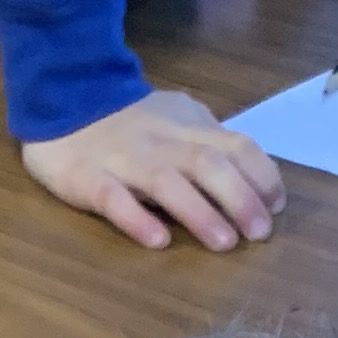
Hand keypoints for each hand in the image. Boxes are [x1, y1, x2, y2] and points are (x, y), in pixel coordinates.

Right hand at [20, 89, 283, 250]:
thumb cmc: (128, 120)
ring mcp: (123, 159)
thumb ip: (211, 141)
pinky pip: (112, 198)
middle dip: (240, 197)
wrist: (60, 94)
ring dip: (199, 212)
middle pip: (209, 163)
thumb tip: (256, 175)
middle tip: (260, 234)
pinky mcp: (85, 177)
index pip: (236, 145)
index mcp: (188, 128)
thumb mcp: (177, 119)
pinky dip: (136, 218)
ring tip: (224, 243)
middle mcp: (161, 142)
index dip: (262, 175)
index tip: (276, 207)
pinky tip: (157, 240)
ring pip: (167, 182)